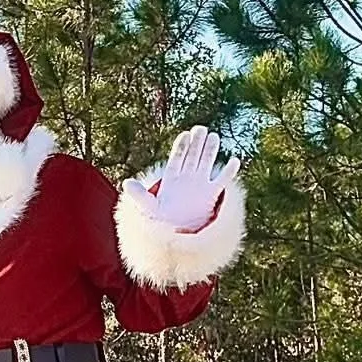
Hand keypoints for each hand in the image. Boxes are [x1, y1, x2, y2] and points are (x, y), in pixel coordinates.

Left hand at [121, 126, 241, 231]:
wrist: (176, 232)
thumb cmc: (160, 219)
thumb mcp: (148, 207)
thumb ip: (139, 195)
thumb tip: (127, 183)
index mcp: (171, 178)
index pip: (177, 158)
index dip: (181, 147)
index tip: (185, 135)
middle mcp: (187, 177)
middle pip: (193, 156)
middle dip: (197, 143)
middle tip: (201, 129)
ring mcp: (200, 184)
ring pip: (207, 163)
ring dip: (210, 151)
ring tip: (214, 136)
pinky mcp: (211, 194)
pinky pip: (222, 181)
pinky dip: (229, 172)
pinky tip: (234, 161)